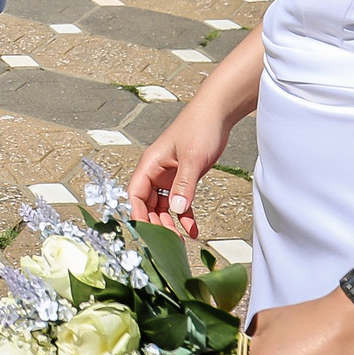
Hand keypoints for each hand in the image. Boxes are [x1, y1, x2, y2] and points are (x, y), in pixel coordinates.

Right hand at [126, 100, 235, 238]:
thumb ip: (184, 185)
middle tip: (166, 241)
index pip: (136, 194)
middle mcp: (156, 172)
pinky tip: (192, 229)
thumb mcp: (192, 158)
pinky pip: (180, 202)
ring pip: (162, 206)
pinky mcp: (184, 178)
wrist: (217, 114)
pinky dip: (184, 216)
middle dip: (155, 222)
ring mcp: (170, 176)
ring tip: (178, 239)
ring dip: (169, 222)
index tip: (146, 232)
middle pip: (147, 204)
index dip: (138, 213)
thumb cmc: (199, 127)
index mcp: (150, 164)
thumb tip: (176, 210)